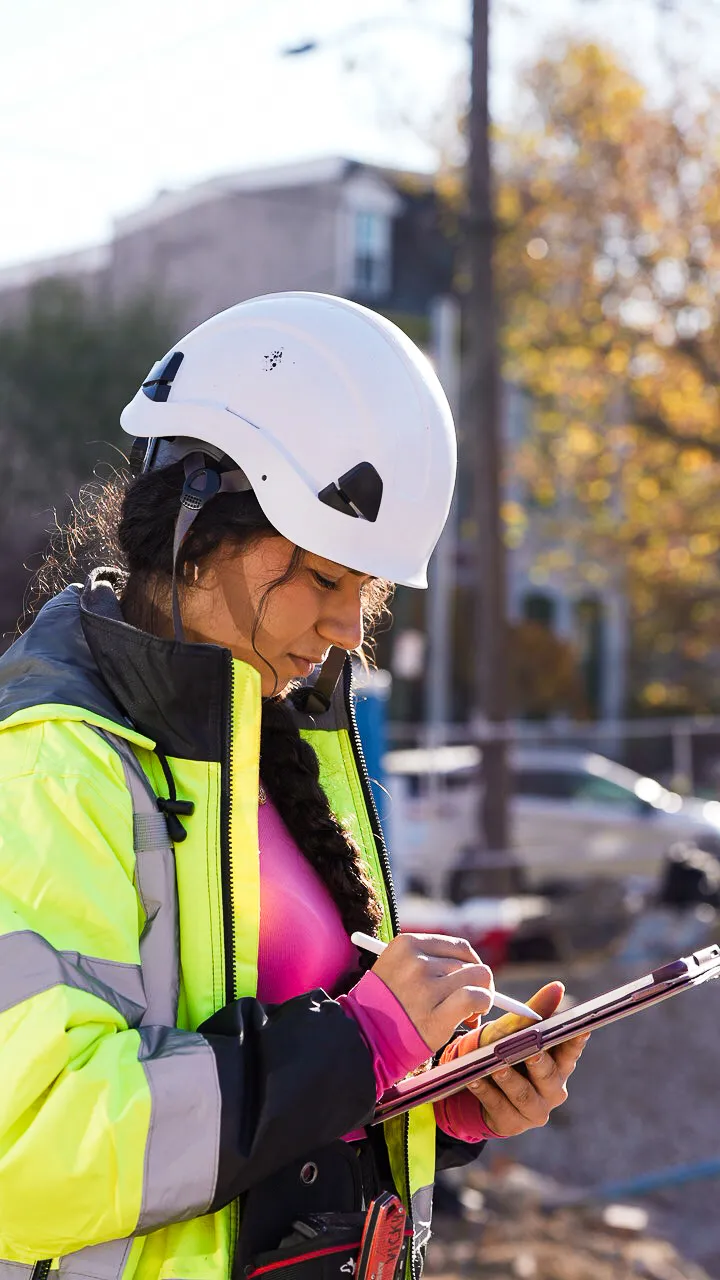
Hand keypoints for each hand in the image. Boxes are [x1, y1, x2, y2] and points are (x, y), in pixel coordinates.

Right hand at [372, 933, 494, 1053]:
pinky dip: (482, 1005)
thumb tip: (471, 967)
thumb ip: (428, 961)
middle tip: (466, 1004)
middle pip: (469, 963)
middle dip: (474, 983)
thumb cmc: (383, 1006)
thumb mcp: (396, 967)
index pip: (459, 946)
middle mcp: (417, 962)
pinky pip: (476, 997)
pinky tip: (472, 1018)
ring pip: (477, 978)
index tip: (466, 980)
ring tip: (466, 1014)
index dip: (470, 964)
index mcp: (406, 944)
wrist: (363, 1039)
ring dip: (480, 996)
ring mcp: (426, 987)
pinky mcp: (436, 1015)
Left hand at [441, 981, 589, 1137]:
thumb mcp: (516, 1029)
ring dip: (509, 1078)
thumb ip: (536, 1011)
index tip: (579, 1029)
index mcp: (559, 1064)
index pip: (571, 1051)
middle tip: (532, 1051)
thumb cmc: (504, 1049)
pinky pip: (498, 1106)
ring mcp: (534, 1110)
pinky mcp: (512, 1123)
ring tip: (496, 1065)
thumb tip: (558, 987)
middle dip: (539, 1062)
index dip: (575, 1041)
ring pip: (523, 1094)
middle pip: (549, 1076)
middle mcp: (553, 1089)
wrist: (477, 1081)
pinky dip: (486, 1092)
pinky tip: (475, 1079)